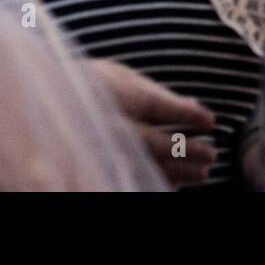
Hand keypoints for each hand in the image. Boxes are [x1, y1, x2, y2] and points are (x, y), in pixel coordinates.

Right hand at [88, 60, 217, 187]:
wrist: (53, 101)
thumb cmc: (95, 86)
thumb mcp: (125, 79)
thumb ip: (160, 96)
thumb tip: (196, 107)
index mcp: (115, 97)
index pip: (155, 105)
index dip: (185, 114)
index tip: (211, 121)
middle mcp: (107, 124)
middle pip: (150, 142)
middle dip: (184, 150)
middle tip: (212, 155)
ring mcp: (102, 146)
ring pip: (142, 164)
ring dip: (176, 172)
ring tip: (203, 174)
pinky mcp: (99, 162)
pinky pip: (129, 176)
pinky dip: (154, 180)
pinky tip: (175, 185)